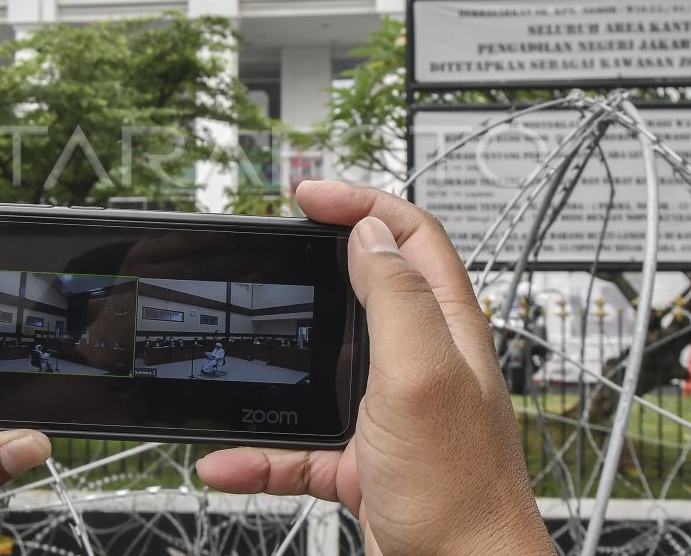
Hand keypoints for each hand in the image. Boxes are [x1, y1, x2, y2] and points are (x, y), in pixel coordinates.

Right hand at [196, 181, 553, 555]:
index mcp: (442, 328)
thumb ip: (398, 300)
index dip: (362, 202)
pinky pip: (297, 444)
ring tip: (237, 354)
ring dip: (274, 368)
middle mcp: (418, 361)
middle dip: (310, 266)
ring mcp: (387, 411)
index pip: (409, 237)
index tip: (308, 196)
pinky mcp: (361, 459)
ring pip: (319, 367)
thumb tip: (370, 233)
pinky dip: (259, 452)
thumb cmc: (462, 493)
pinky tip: (228, 461)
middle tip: (270, 249)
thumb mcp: (424, 377)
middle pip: (361, 289)